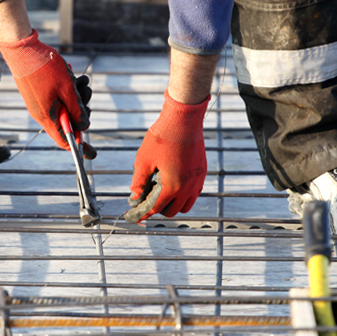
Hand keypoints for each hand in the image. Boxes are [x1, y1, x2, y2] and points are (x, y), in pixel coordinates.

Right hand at [0, 30, 93, 154]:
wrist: (22, 48)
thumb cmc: (45, 67)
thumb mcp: (68, 89)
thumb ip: (77, 110)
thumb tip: (84, 125)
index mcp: (47, 117)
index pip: (64, 141)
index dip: (79, 144)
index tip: (90, 142)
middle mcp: (41, 114)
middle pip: (66, 123)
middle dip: (80, 111)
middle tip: (85, 95)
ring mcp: (38, 103)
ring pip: (63, 107)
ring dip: (75, 96)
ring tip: (81, 81)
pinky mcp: (38, 93)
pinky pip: (56, 97)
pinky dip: (66, 89)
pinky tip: (71, 75)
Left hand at [128, 91, 207, 220]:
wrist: (183, 120)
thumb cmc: (162, 138)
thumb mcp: (144, 160)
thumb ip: (139, 181)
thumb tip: (134, 196)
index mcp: (172, 186)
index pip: (156, 208)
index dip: (143, 213)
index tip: (135, 215)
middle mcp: (187, 187)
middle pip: (172, 211)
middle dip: (158, 209)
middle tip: (147, 200)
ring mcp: (197, 180)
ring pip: (186, 205)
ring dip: (173, 204)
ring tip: (161, 193)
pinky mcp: (201, 172)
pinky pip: (194, 193)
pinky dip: (183, 194)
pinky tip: (173, 183)